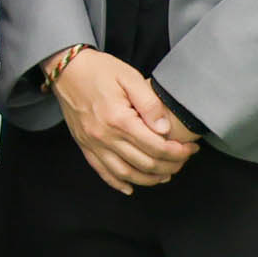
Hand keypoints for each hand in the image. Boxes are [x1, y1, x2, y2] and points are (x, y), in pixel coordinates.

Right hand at [54, 48, 197, 191]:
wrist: (66, 69)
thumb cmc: (99, 70)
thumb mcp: (130, 77)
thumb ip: (150, 103)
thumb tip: (164, 129)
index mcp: (119, 119)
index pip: (156, 147)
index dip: (178, 152)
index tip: (190, 149)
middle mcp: (104, 136)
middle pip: (144, 164)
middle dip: (170, 166)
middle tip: (183, 160)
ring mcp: (92, 143)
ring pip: (125, 173)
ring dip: (148, 179)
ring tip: (165, 175)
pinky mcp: (84, 145)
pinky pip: (101, 171)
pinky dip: (117, 183)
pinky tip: (130, 187)